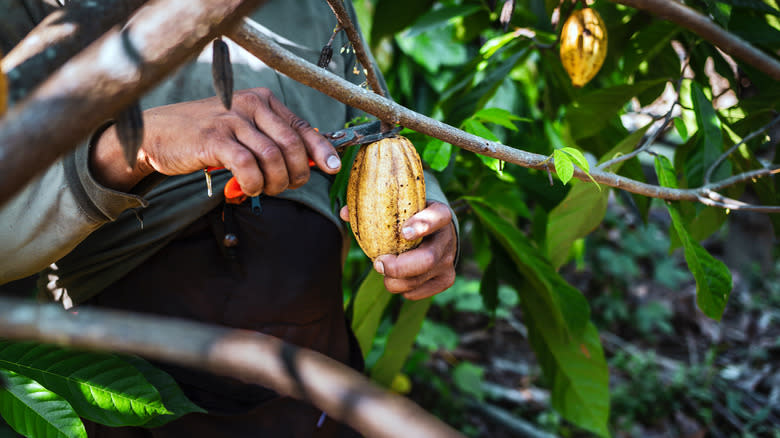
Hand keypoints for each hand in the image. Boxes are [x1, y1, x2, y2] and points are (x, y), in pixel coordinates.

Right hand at [90, 88, 340, 193]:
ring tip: (264, 189)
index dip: (322, 150)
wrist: (160, 134)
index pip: (302, 127)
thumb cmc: (207, 137)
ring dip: (275, 182)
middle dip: (296, 174)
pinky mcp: (214, 138)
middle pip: (292, 145)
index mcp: (263, 101)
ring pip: (273, 157)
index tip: (333, 168)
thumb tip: (308, 163)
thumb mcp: (244, 131)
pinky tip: (248, 188)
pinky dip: (254, 183)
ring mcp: (232, 120)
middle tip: (285, 187)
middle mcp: (251, 104)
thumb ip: (272, 142)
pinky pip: (247, 165)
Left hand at [340, 201, 456, 299]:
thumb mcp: (401, 207)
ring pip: (417, 280)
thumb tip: (345, 213)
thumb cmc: (412, 217)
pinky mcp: (444, 280)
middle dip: (398, 266)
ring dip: (392, 280)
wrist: (437, 233)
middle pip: (427, 260)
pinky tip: (396, 277)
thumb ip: (374, 207)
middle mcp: (447, 240)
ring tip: (382, 268)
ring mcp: (448, 263)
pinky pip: (415, 293)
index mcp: (440, 214)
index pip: (438, 217)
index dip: (423, 225)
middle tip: (378, 263)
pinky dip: (400, 289)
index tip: (404, 232)